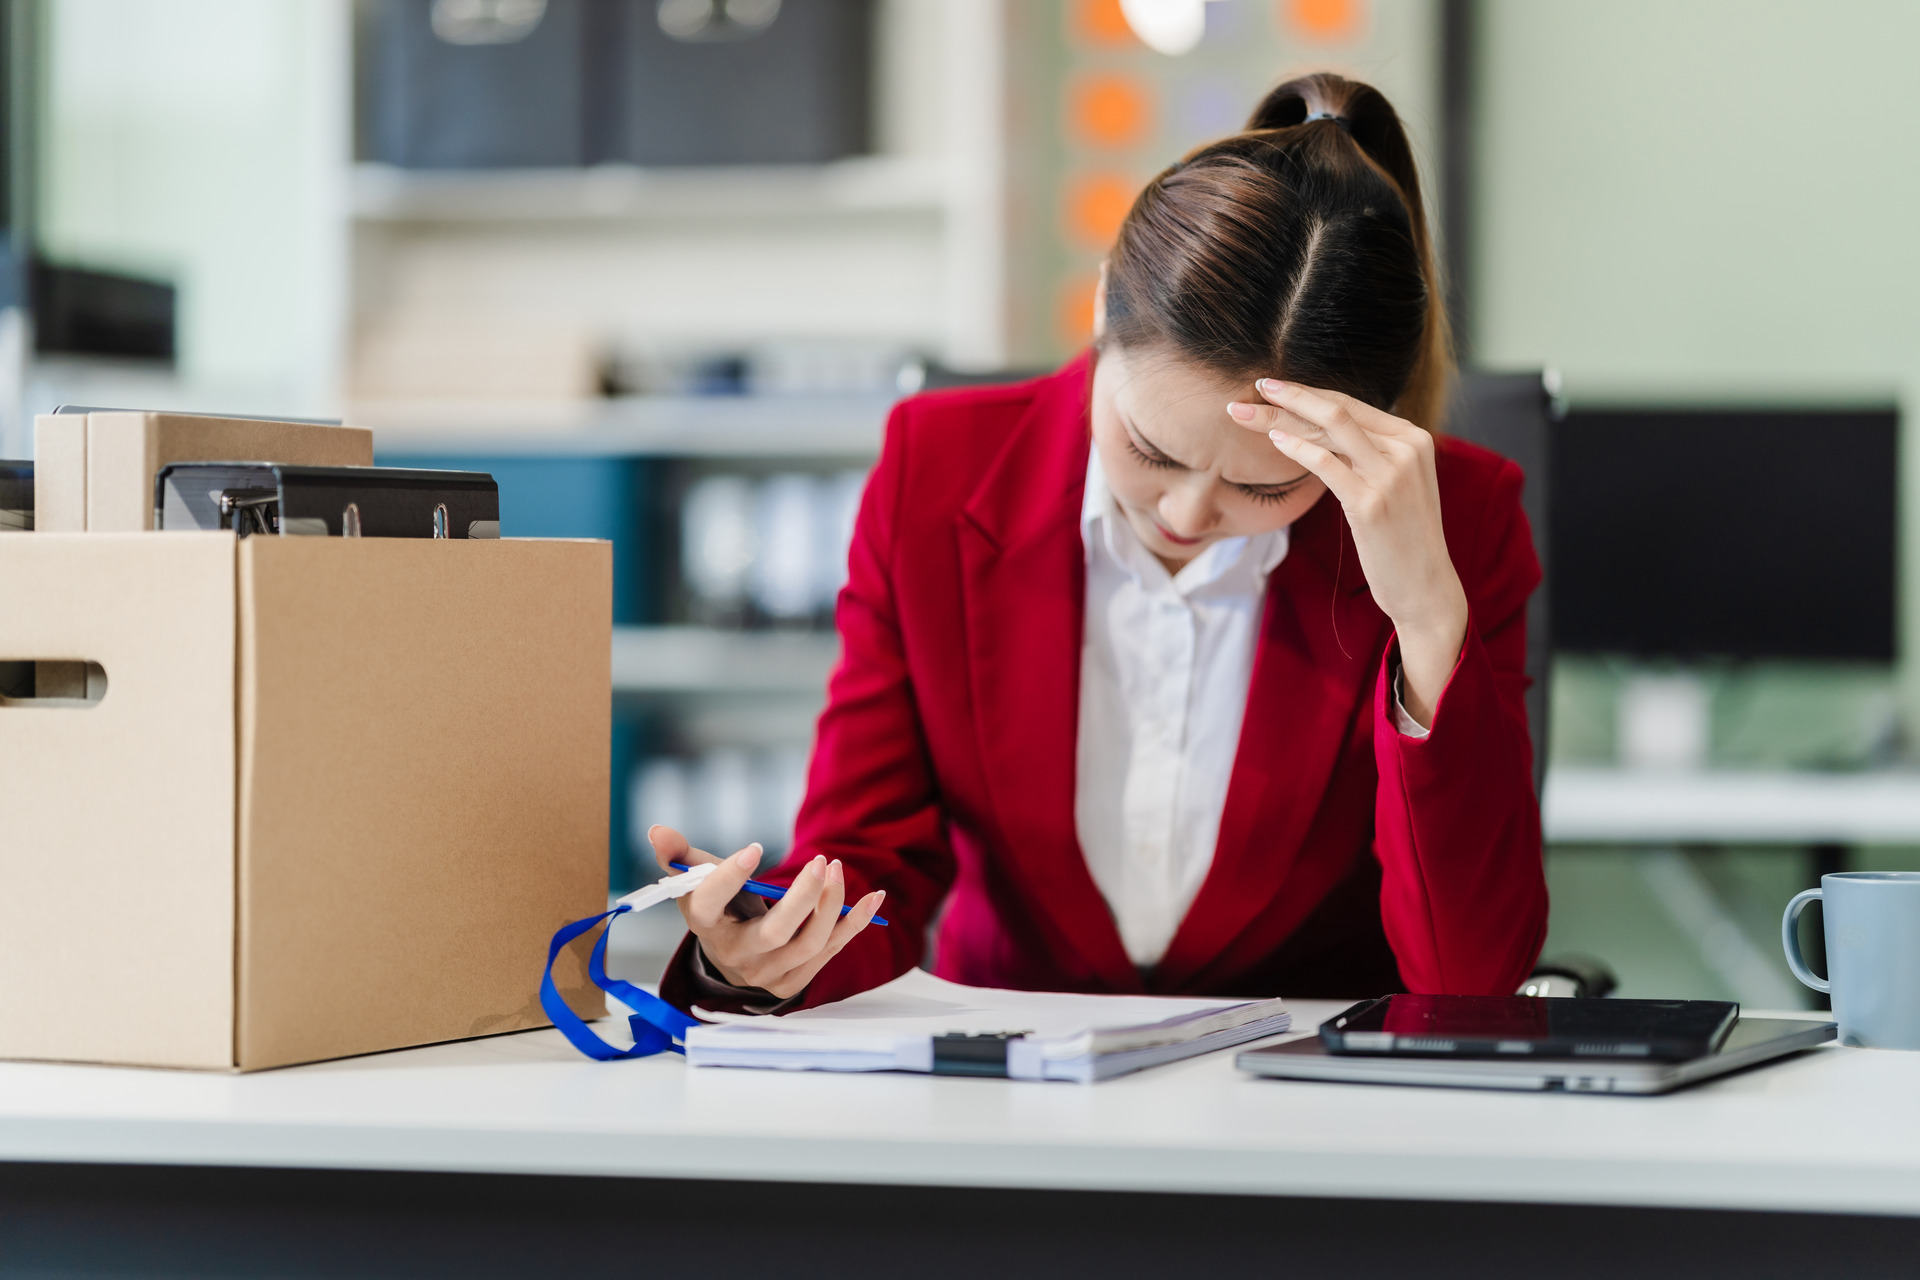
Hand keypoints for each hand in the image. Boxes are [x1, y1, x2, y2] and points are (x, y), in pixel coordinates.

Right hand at [648, 825, 884, 999]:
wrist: (729, 952)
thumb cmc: (716, 905)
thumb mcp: (694, 879)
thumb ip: (678, 854)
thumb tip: (657, 830)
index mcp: (704, 924)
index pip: (711, 904)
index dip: (730, 878)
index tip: (754, 848)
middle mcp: (735, 955)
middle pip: (775, 933)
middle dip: (803, 898)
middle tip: (821, 861)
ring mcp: (767, 973)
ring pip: (809, 943)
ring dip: (831, 905)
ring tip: (837, 868)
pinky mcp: (795, 979)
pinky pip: (831, 950)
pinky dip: (854, 922)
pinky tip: (873, 897)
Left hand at [1227, 380, 1467, 725]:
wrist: (1425, 587)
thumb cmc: (1402, 539)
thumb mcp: (1394, 485)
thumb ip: (1370, 455)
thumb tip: (1325, 433)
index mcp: (1413, 438)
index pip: (1351, 403)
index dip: (1308, 392)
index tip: (1273, 387)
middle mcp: (1407, 448)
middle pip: (1337, 408)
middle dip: (1289, 397)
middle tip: (1251, 388)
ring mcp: (1391, 474)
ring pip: (1330, 427)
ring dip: (1280, 417)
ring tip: (1244, 412)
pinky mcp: (1371, 503)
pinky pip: (1327, 464)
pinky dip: (1297, 447)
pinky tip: (1273, 440)